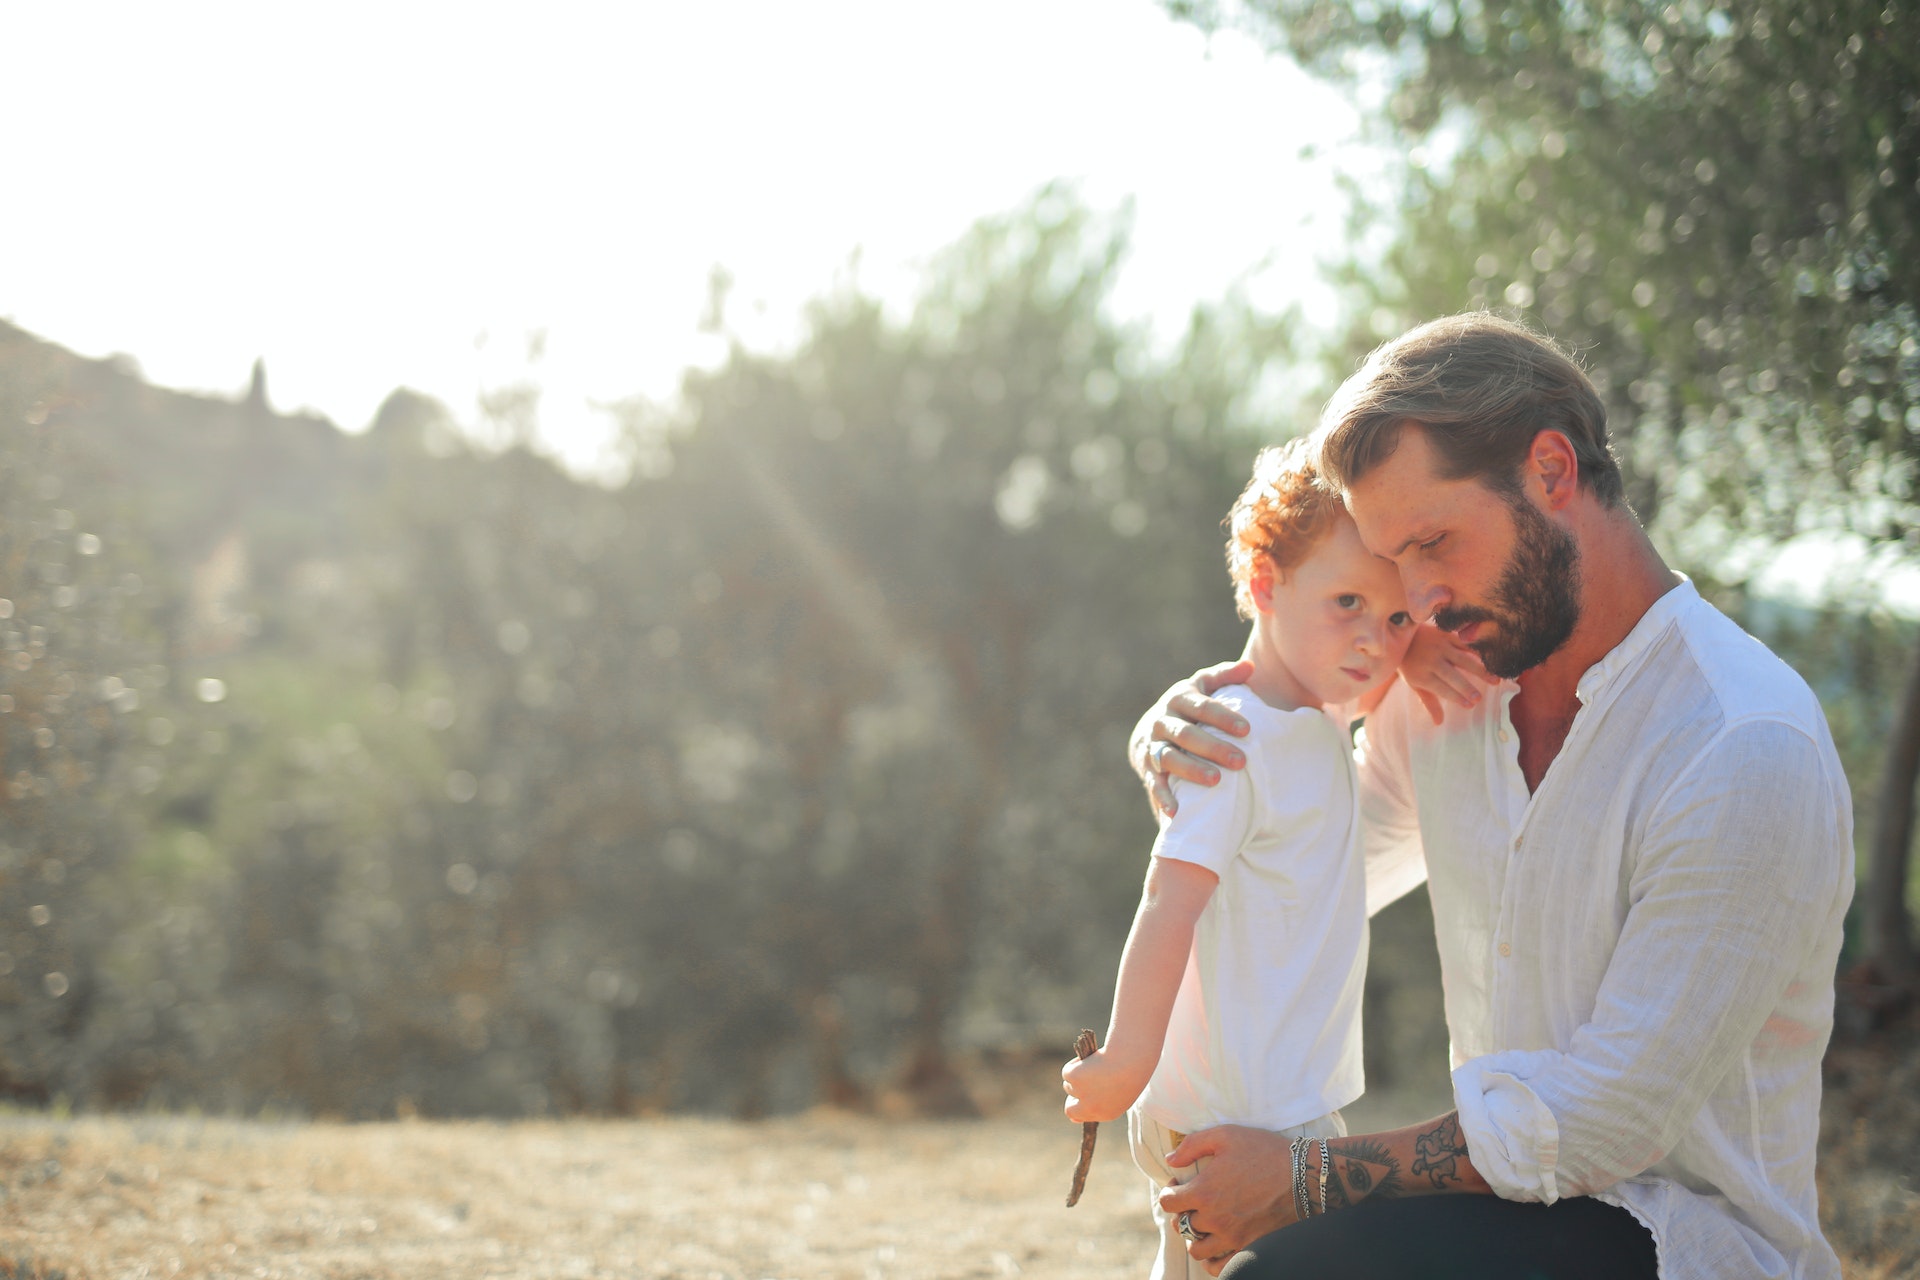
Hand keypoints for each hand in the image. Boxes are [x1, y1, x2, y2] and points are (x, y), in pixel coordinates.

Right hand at [1061, 1046, 1149, 1122]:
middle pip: (1070, 1110)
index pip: (1082, 1118)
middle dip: (1071, 1099)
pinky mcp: (1074, 1078)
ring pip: (1069, 1085)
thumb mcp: (1120, 1090)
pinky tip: (1089, 1058)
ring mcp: (1081, 1094)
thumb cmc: (1131, 1070)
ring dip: (1076, 1076)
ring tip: (1094, 1064)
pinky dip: (1075, 1064)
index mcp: (1106, 1114)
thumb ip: (1104, 1100)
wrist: (1130, 1058)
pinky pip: (1068, 1071)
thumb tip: (1080, 1108)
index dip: (1079, 1107)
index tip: (1078, 1099)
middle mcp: (1091, 1108)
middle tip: (1077, 1082)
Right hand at [1133, 661, 1254, 816]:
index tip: (1247, 729)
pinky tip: (1177, 812)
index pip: (1202, 707)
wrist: (1149, 728)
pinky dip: (1163, 797)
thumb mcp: (1203, 686)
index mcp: (1179, 698)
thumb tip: (1250, 667)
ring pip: (1168, 757)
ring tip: (1215, 781)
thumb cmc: (1188, 706)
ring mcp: (1152, 745)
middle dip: (1213, 747)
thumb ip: (1225, 676)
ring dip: (1190, 769)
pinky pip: (1154, 783)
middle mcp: (1163, 721)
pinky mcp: (1146, 768)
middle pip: (1186, 734)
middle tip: (1240, 761)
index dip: (1223, 717)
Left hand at [1155, 1125, 1294, 1274]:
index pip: (1168, 1203)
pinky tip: (1216, 1246)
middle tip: (1193, 1203)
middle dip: (1182, 1213)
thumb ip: (1193, 1145)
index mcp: (1204, 1191)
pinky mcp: (1249, 1248)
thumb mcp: (1226, 1135)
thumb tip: (1170, 1159)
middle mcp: (1214, 1219)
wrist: (1303, 1176)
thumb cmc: (1264, 1152)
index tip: (1177, 1186)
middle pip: (1181, 1226)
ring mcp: (1232, 1237)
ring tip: (1204, 1225)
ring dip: (1195, 1237)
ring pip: (1197, 1249)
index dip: (1169, 1192)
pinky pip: (1220, 1267)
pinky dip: (1212, 1260)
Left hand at [1396, 624, 1496, 724]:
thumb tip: (1439, 723)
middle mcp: (1431, 660)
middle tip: (1479, 698)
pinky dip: (1479, 653)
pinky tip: (1492, 661)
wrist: (1401, 636)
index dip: (1455, 697)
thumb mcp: (1415, 684)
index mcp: (1422, 674)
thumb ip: (1429, 702)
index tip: (1469, 705)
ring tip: (1495, 681)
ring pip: (1464, 660)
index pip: (1441, 688)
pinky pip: (1466, 645)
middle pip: (1452, 676)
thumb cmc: (1410, 664)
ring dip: (1481, 671)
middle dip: (1466, 688)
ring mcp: (1440, 647)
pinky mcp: (1447, 635)